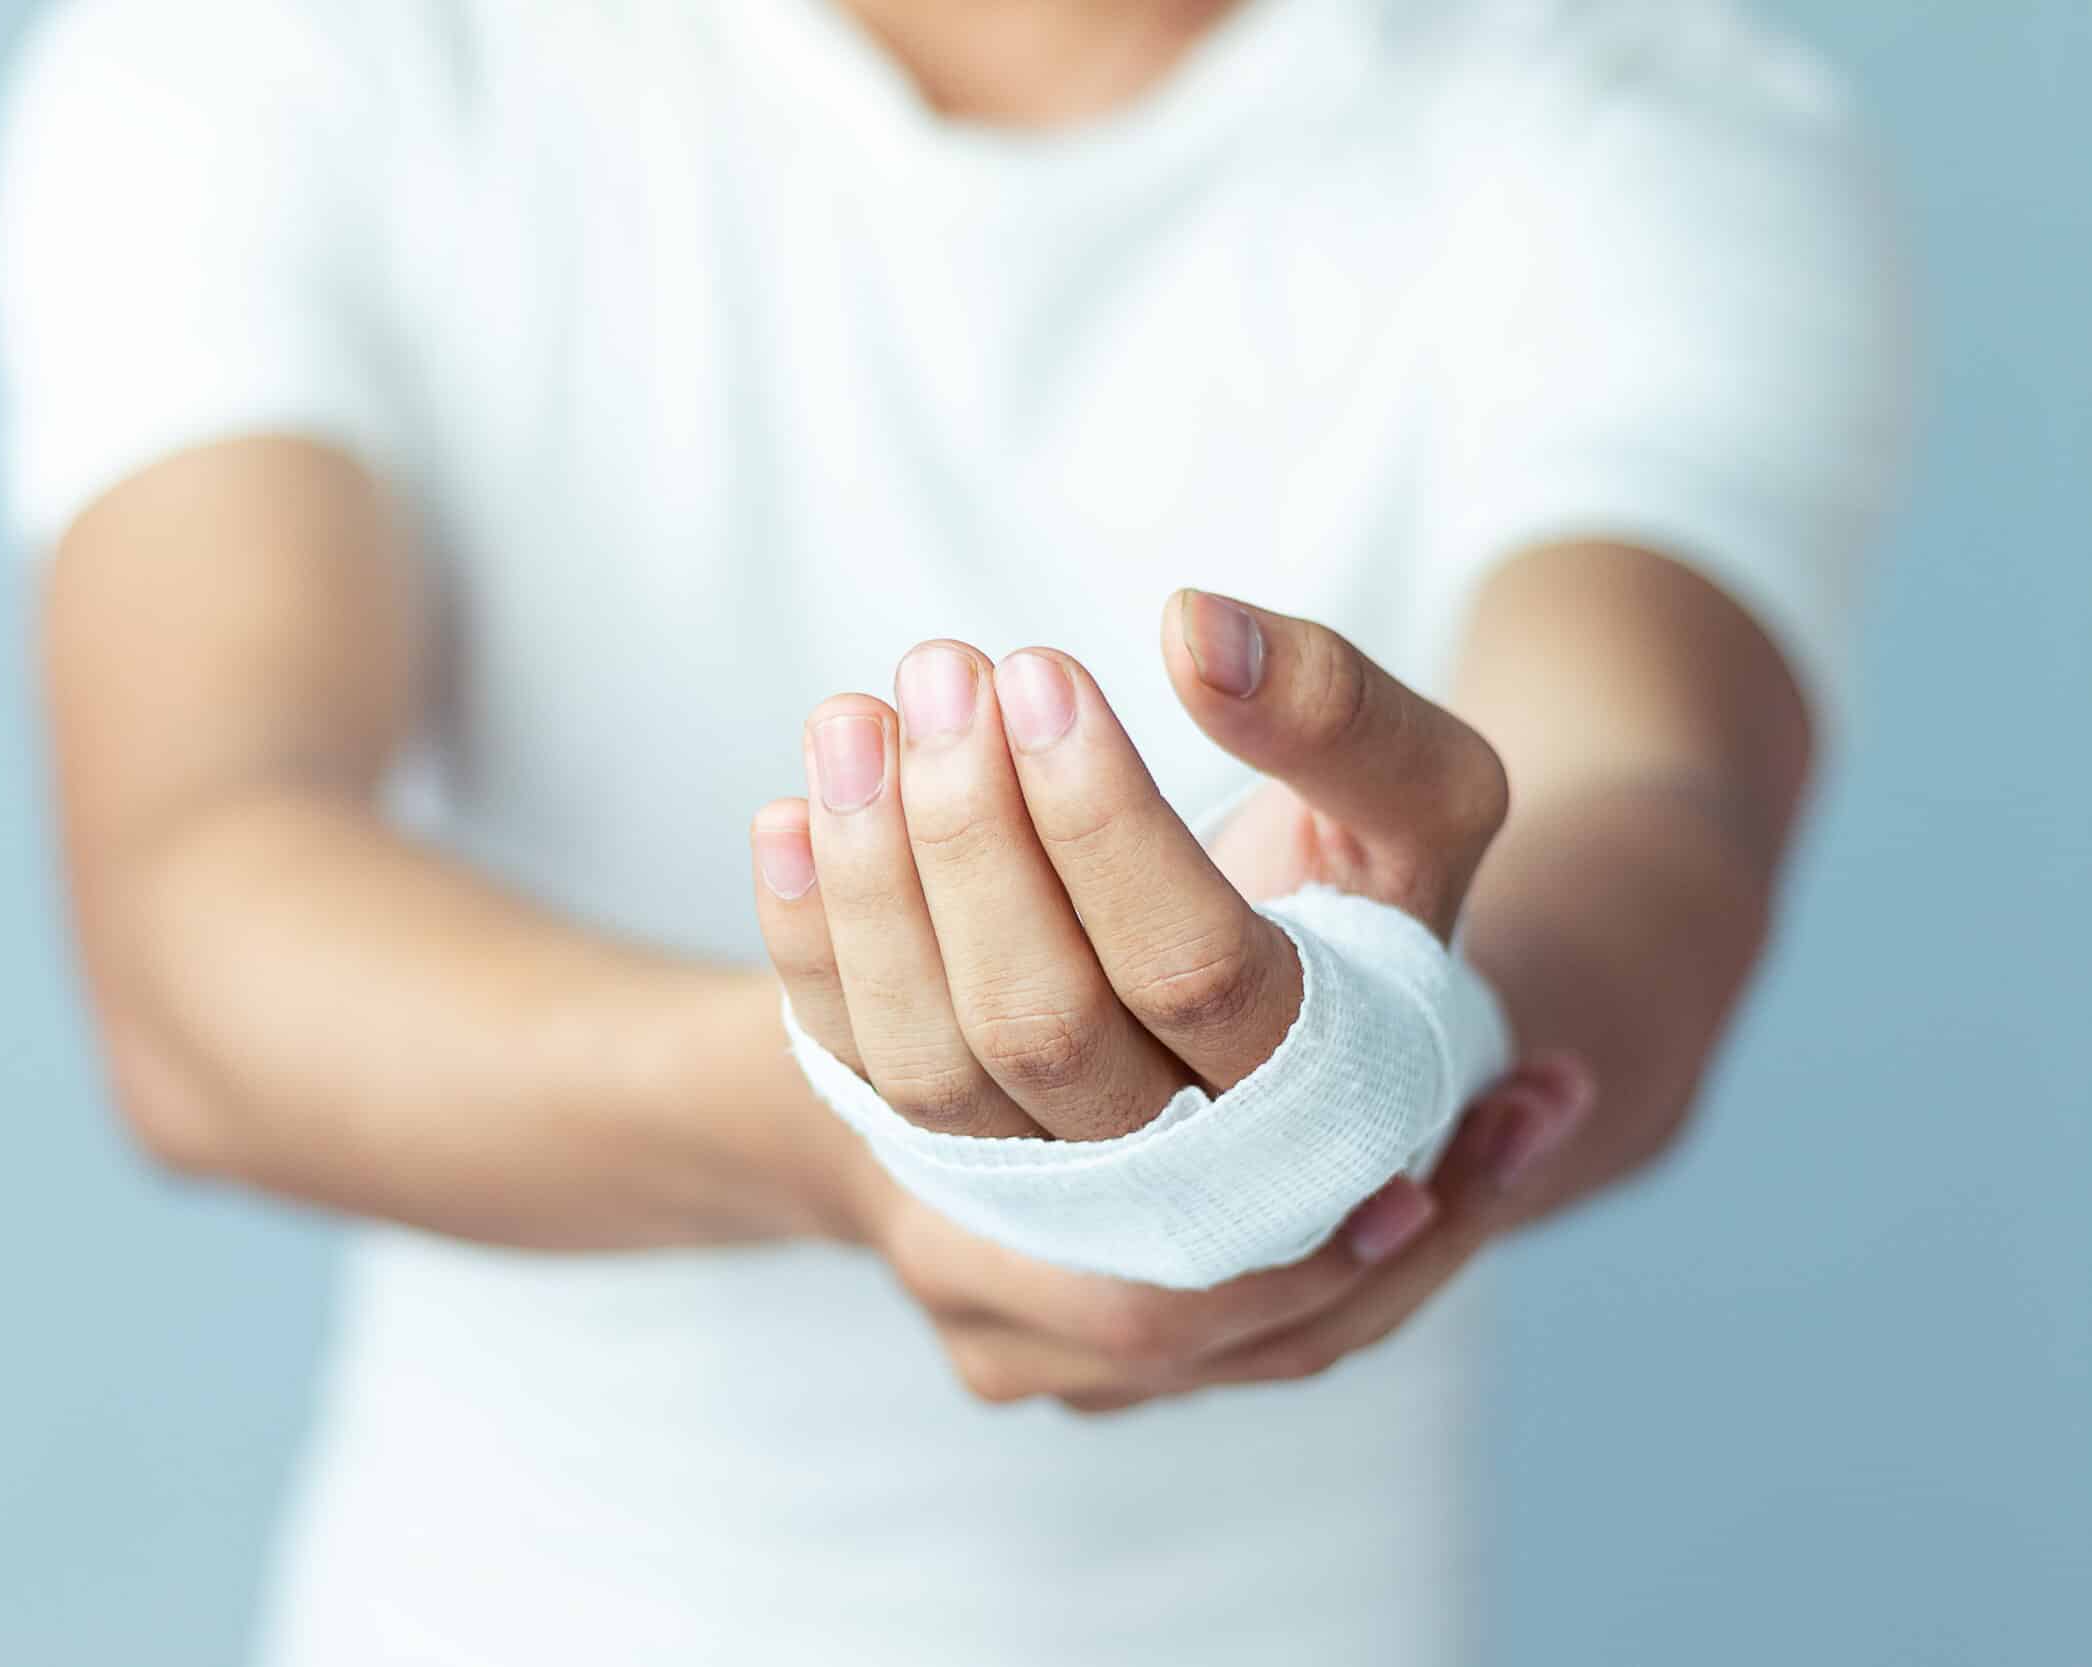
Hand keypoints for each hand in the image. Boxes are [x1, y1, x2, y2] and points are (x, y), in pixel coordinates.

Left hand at [751, 588, 1592, 1406]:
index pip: (1193, 971)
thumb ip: (1342, 716)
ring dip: (871, 883)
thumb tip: (1191, 630)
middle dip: (973, 836)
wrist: (1302, 1042)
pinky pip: (854, 1077)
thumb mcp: (1418, 805)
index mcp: (1325, 1093)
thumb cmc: (1360, 899)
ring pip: (929, 1068)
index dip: (1105, 822)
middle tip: (941, 669)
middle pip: (1042, 1028)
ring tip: (850, 716)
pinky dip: (808, 947)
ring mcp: (1050, 1197)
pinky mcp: (952, 1173)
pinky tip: (786, 813)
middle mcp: (1182, 1178)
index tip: (1039, 673)